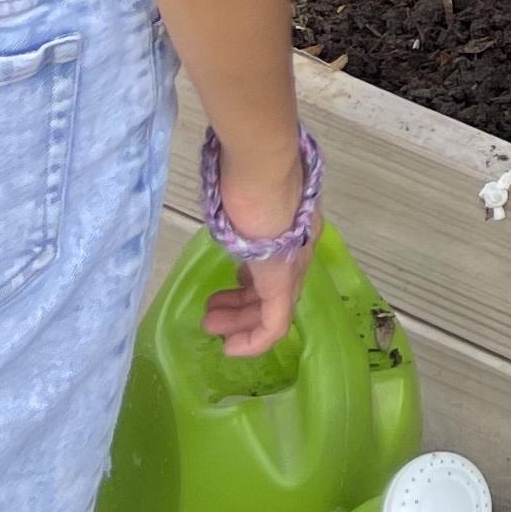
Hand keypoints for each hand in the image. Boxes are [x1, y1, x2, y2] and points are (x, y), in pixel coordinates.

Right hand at [203, 145, 311, 360]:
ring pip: (273, 306)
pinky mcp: (282, 282)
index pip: (279, 260)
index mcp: (294, 222)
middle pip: (275, 286)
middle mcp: (298, 245)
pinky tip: (232, 348)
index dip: (254, 276)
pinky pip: (274, 324)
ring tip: (212, 324)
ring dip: (241, 319)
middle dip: (242, 304)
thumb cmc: (247, 168)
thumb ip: (242, 205)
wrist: (263, 163)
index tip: (231, 281)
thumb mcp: (244, 190)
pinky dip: (254, 340)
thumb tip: (231, 206)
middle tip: (213, 313)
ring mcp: (292, 264)